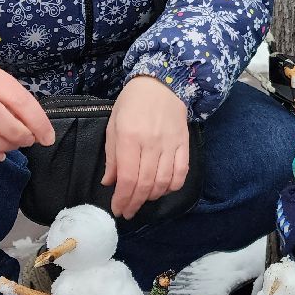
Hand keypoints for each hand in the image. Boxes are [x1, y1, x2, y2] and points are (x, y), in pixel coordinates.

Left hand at [102, 76, 189, 219]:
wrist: (161, 83)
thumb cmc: (132, 103)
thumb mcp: (113, 126)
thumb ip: (112, 156)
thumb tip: (110, 183)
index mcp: (129, 137)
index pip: (127, 178)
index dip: (122, 199)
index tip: (118, 209)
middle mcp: (151, 143)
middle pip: (145, 184)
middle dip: (135, 203)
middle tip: (128, 212)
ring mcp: (170, 144)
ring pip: (163, 182)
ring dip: (152, 197)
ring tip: (142, 200)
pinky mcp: (184, 143)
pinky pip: (181, 172)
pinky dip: (172, 186)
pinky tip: (163, 189)